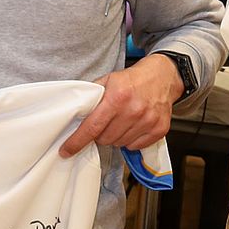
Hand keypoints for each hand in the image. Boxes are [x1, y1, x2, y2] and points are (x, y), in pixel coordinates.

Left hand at [61, 55, 182, 157]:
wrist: (162, 77)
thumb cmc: (133, 80)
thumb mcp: (108, 80)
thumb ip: (92, 98)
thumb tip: (75, 115)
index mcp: (117, 97)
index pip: (92, 127)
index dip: (77, 142)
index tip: (66, 151)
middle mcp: (133, 111)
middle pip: (105, 139)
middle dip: (100, 134)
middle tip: (105, 122)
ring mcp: (148, 121)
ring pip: (119, 144)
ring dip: (115, 137)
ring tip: (121, 121)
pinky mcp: (159, 129)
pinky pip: (135, 146)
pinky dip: (130, 140)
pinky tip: (133, 126)